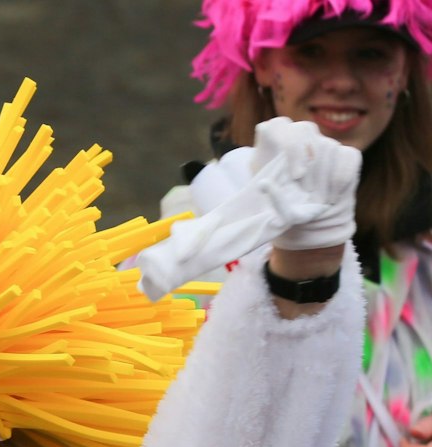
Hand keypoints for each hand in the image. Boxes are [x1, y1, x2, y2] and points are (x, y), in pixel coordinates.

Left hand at [134, 120, 358, 299]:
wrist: (306, 230)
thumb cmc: (269, 219)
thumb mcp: (238, 218)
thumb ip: (207, 227)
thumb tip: (167, 249)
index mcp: (272, 148)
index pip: (274, 127)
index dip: (274, 142)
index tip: (269, 171)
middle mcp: (302, 142)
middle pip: (301, 131)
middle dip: (296, 155)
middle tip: (292, 184)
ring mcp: (327, 150)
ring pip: (325, 145)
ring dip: (316, 170)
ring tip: (309, 195)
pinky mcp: (349, 162)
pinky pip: (348, 159)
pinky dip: (339, 176)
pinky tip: (328, 194)